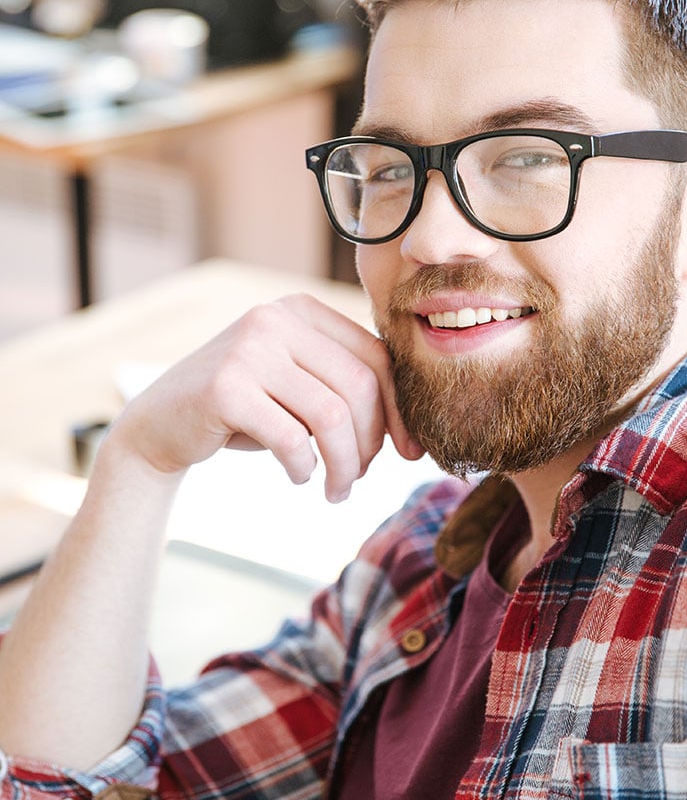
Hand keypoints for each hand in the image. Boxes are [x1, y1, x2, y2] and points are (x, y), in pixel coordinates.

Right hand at [107, 295, 422, 501]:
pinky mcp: (225, 387)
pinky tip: (300, 476)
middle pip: (359, 387)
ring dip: (344, 464)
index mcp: (302, 310)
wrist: (161, 423)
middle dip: (370, 444)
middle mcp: (277, 318)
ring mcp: (249, 348)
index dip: (400, 409)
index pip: (377, 358)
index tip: (408, 452)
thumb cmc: (245, 410)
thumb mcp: (298, 387)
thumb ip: (345, 388)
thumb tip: (412, 434)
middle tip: (359, 477)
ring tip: (337, 489)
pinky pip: (292, 438)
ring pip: (331, 415)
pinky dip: (305, 467)